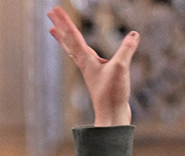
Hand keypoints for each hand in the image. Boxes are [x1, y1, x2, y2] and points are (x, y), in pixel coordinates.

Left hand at [47, 7, 139, 126]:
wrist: (112, 116)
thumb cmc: (113, 94)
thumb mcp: (121, 68)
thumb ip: (126, 50)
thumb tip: (134, 34)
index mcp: (86, 60)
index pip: (73, 36)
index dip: (64, 22)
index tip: (54, 10)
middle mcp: (84, 64)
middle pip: (68, 41)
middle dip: (60, 26)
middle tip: (50, 14)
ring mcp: (90, 70)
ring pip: (73, 50)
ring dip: (64, 38)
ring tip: (56, 31)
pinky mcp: (97, 76)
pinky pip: (83, 57)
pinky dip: (78, 50)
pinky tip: (83, 51)